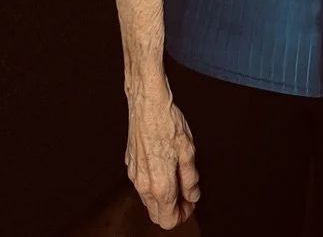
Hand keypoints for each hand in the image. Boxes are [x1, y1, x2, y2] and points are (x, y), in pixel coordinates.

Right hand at [126, 79, 199, 229]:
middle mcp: (143, 185)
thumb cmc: (167, 122)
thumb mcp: (188, 151)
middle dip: (173, 209)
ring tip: (177, 177)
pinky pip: (142, 185)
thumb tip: (193, 195)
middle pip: (156, 215)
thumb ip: (190, 179)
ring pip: (148, 201)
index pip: (169, 220)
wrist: (146, 102)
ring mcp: (134, 175)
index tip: (191, 202)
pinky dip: (153, 184)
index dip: (183, 215)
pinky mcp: (130, 164)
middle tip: (186, 193)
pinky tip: (164, 166)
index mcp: (160, 185)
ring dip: (163, 198)